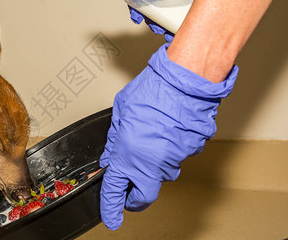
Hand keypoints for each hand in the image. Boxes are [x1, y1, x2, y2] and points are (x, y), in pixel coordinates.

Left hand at [100, 43, 237, 229]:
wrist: (183, 82)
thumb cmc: (151, 93)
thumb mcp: (120, 115)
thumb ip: (115, 140)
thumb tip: (111, 155)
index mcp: (128, 156)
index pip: (114, 190)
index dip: (110, 208)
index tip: (111, 219)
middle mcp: (151, 165)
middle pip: (144, 196)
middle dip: (135, 198)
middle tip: (130, 191)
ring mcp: (174, 160)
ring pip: (162, 172)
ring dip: (153, 164)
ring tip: (151, 138)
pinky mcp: (191, 152)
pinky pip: (177, 156)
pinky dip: (170, 148)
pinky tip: (166, 130)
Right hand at [130, 0, 219, 41]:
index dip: (136, 7)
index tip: (137, 17)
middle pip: (153, 12)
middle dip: (152, 23)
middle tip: (157, 28)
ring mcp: (181, 0)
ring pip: (168, 19)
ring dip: (166, 29)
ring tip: (170, 35)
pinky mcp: (195, 7)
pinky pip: (187, 22)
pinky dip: (185, 30)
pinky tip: (186, 34)